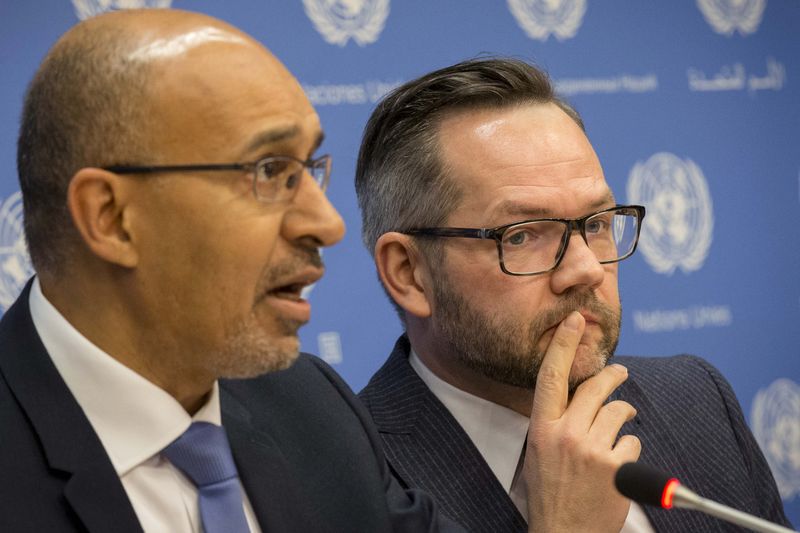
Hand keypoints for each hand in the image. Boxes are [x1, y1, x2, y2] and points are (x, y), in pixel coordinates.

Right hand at [525, 311, 640, 532]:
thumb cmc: (549, 491)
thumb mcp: (538, 451)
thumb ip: (554, 421)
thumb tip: (578, 395)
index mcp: (540, 428)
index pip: (551, 376)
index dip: (563, 344)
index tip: (574, 320)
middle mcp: (565, 434)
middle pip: (596, 387)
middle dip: (613, 375)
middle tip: (620, 372)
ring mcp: (592, 450)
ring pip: (619, 412)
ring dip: (624, 417)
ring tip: (619, 428)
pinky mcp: (618, 467)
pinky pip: (632, 440)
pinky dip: (629, 448)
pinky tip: (619, 463)